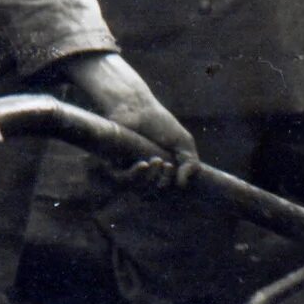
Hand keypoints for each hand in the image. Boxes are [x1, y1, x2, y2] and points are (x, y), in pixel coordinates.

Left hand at [60, 51, 198, 187]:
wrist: (135, 109)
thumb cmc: (160, 124)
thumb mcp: (183, 142)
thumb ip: (190, 164)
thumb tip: (182, 186)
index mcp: (161, 173)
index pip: (166, 192)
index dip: (172, 187)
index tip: (174, 168)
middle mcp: (144, 176)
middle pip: (154, 194)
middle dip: (163, 182)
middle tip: (167, 165)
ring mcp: (129, 173)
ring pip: (139, 191)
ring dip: (151, 180)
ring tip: (156, 161)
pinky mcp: (113, 168)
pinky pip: (122, 183)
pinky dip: (134, 177)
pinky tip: (143, 165)